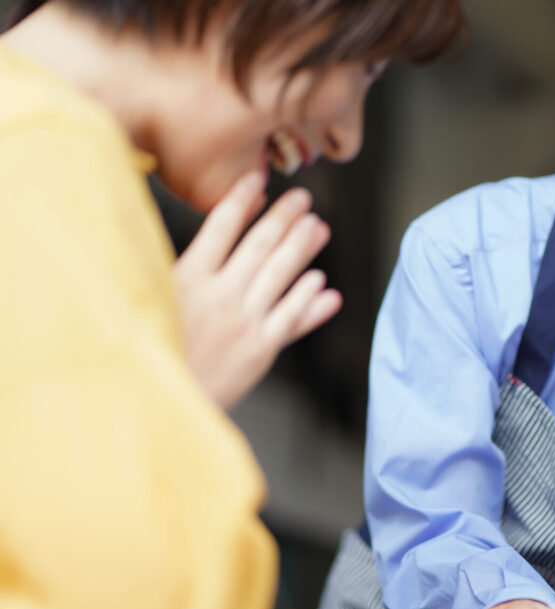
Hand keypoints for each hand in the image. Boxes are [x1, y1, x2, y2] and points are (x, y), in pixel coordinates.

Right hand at [174, 171, 341, 409]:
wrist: (153, 402)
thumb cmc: (154, 350)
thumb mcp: (155, 302)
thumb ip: (183, 273)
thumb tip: (209, 239)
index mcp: (186, 278)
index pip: (220, 227)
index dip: (241, 200)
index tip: (258, 180)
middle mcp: (217, 295)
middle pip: (259, 245)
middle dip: (284, 217)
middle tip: (303, 198)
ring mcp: (241, 321)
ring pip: (280, 274)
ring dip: (303, 247)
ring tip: (318, 227)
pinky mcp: (258, 349)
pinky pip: (291, 317)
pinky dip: (307, 298)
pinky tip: (321, 283)